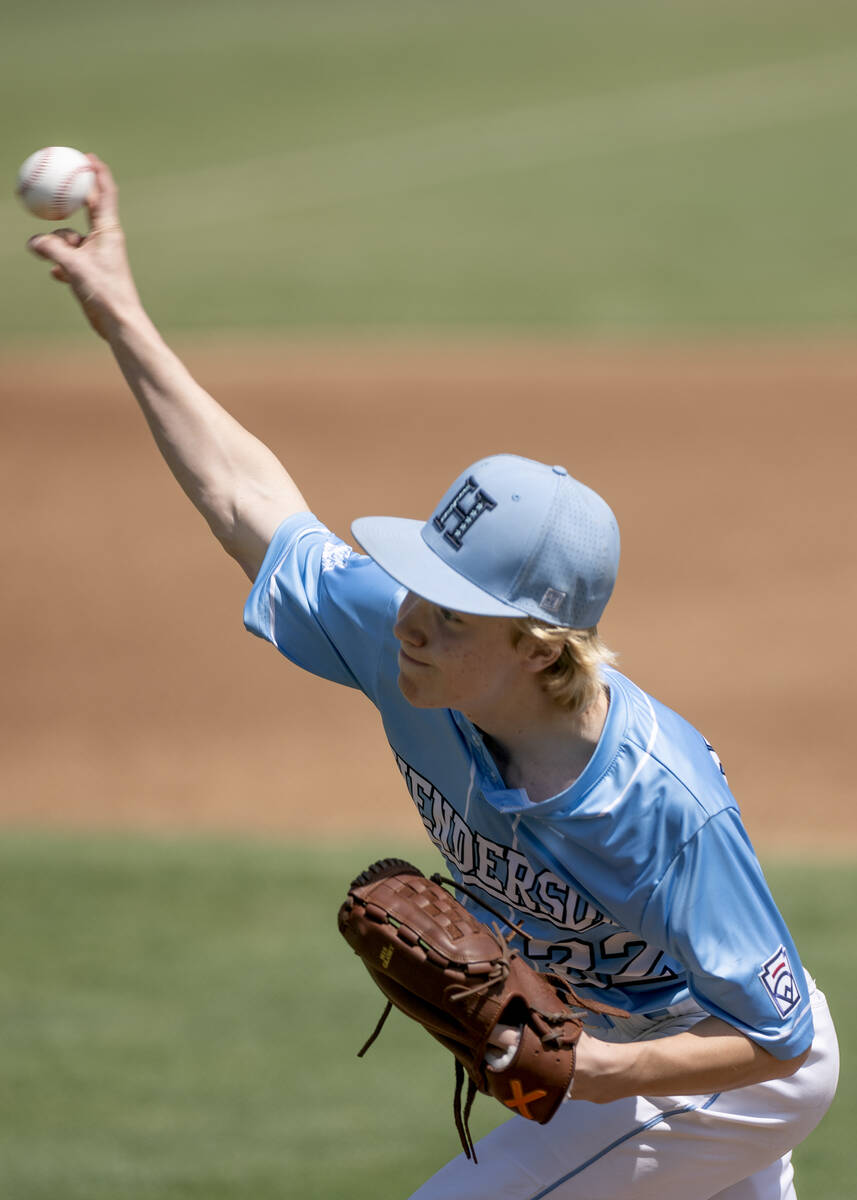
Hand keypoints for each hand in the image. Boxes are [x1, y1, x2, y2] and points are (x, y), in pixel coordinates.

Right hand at [26, 155, 143, 339]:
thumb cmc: (105, 292)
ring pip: (70, 238)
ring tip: (55, 263)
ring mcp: (97, 256)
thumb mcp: (74, 267)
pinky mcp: (91, 272)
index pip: (104, 194)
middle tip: (56, 183)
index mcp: (108, 231)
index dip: (97, 173)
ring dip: (58, 246)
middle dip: (71, 198)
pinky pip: (69, 260)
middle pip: (85, 210)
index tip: (86, 157)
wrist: (118, 322)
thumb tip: (32, 242)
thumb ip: (52, 250)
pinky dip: (61, 265)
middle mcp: (104, 240)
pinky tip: (57, 275)